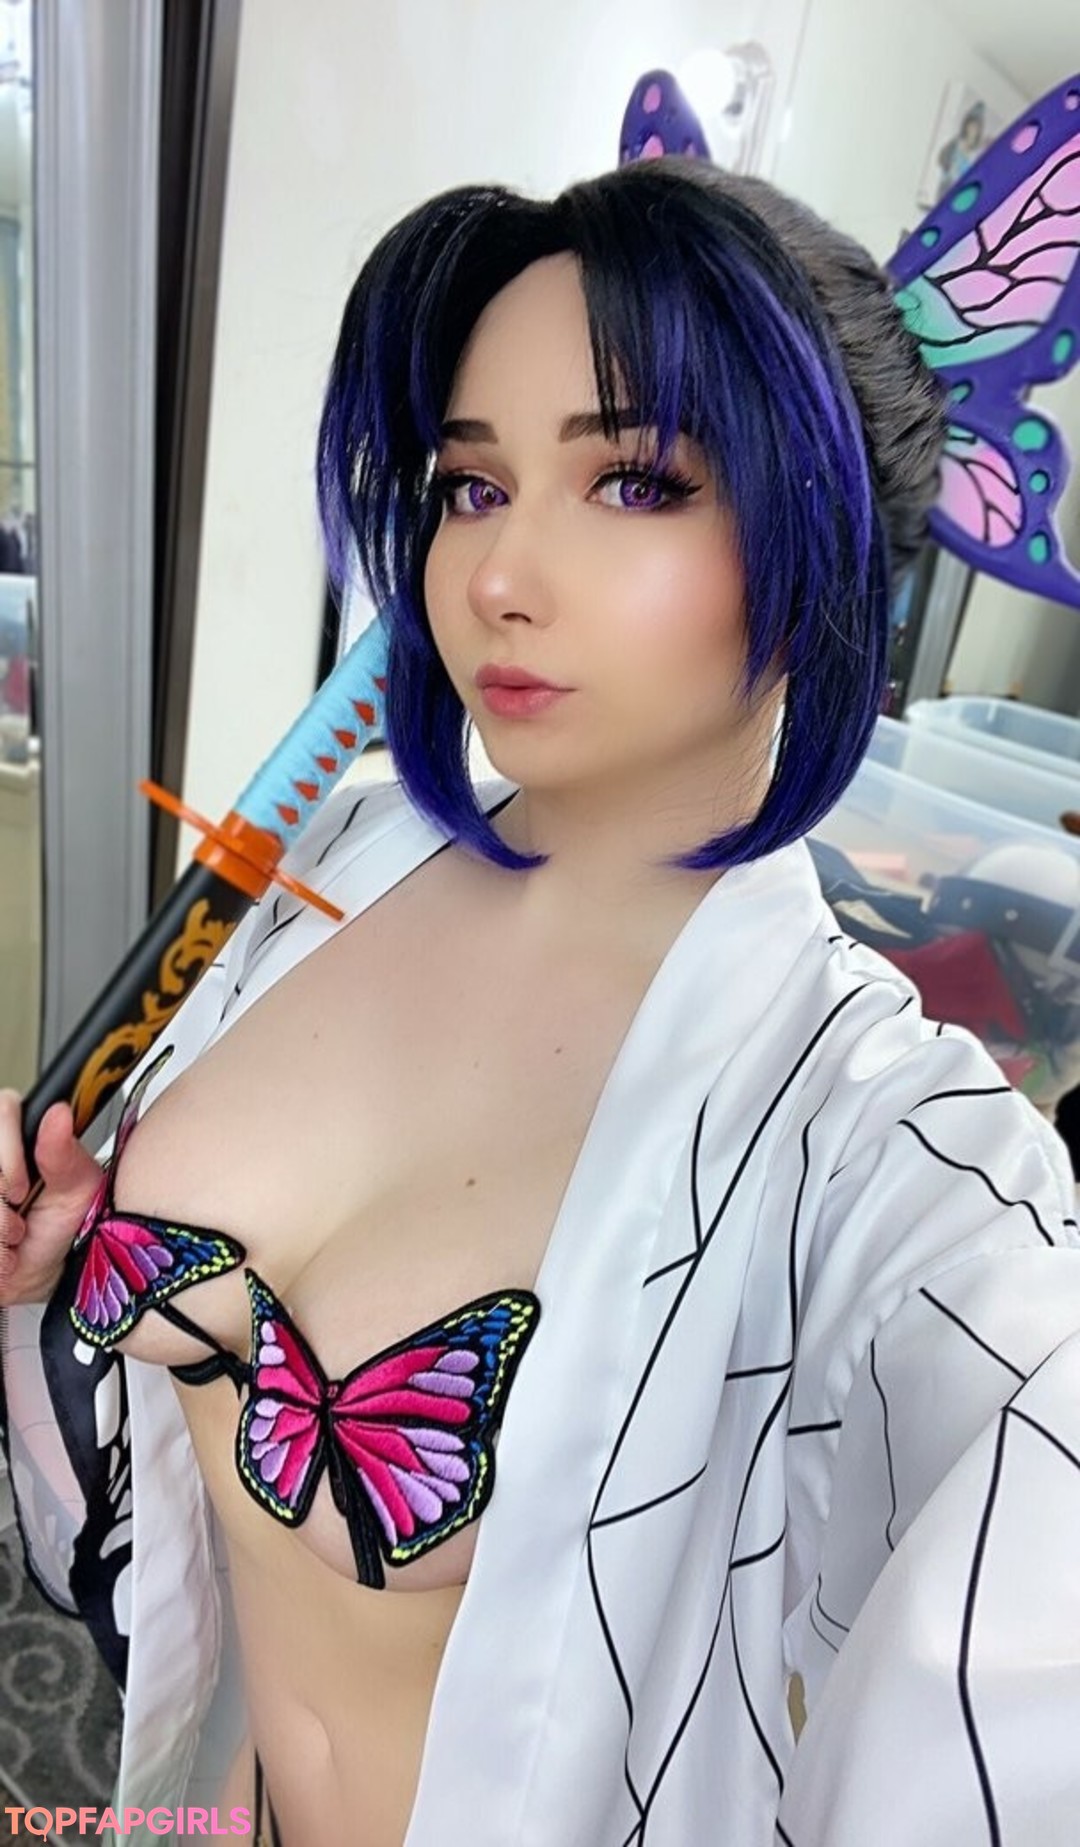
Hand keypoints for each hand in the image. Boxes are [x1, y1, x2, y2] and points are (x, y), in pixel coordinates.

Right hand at [0, 1093, 102, 1303]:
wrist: (41, 1272)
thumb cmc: (60, 1224)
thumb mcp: (76, 1189)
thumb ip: (64, 1152)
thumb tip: (59, 1113)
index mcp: (17, 1136)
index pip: (3, 1109)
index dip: (7, 1150)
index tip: (22, 1187)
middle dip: (1, 1202)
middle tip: (20, 1217)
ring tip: (14, 1237)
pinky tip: (3, 1253)